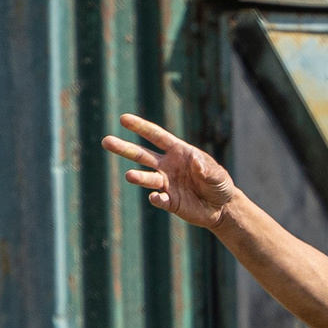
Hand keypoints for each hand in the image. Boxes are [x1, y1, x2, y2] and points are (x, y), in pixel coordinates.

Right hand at [101, 113, 238, 228]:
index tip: (123, 119)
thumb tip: (195, 163)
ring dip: (138, 177)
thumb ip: (206, 168)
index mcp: (178, 152)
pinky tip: (156, 198)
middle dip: (124, 148)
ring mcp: (166, 184)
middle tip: (106, 141)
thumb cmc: (219, 184)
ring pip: (146, 178)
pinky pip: (159, 199)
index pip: (156, 136)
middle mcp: (168, 166)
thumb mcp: (217, 173)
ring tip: (129, 176)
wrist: (221, 208)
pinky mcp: (169, 202)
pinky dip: (156, 199)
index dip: (140, 127)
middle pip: (142, 155)